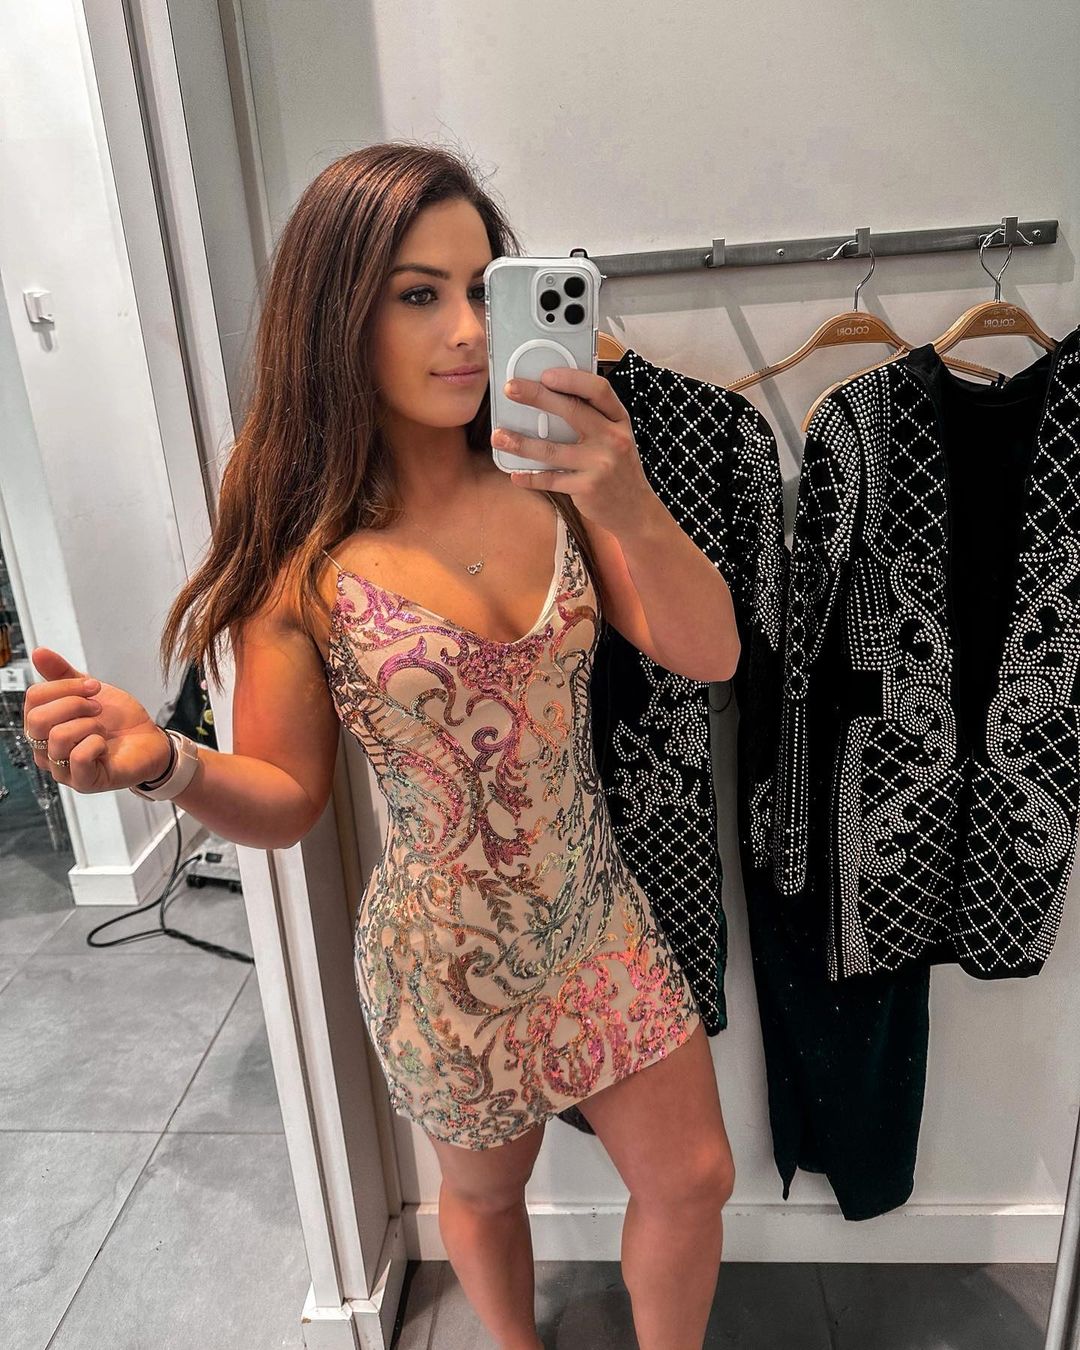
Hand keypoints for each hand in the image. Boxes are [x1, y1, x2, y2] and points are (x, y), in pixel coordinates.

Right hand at [24, 648, 171, 793]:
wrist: (150, 740)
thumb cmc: (118, 721)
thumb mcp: (89, 691)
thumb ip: (63, 674)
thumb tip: (38, 653)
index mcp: (43, 726)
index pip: (33, 699)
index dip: (64, 686)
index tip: (93, 686)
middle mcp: (45, 750)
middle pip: (38, 719)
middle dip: (74, 704)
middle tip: (97, 706)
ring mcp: (63, 769)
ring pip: (58, 737)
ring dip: (88, 723)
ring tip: (102, 726)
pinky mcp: (83, 782)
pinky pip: (78, 758)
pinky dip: (96, 743)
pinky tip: (104, 744)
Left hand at [492, 368, 654, 535]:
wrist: (635, 509)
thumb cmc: (618, 467)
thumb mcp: (615, 437)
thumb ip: (593, 418)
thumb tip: (550, 397)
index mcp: (619, 420)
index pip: (599, 390)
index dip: (571, 379)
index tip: (545, 374)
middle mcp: (613, 439)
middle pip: (572, 411)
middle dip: (537, 397)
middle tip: (511, 389)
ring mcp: (601, 464)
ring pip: (552, 449)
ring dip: (521, 442)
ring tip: (498, 436)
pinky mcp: (588, 488)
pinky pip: (551, 479)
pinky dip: (530, 477)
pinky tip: (515, 474)